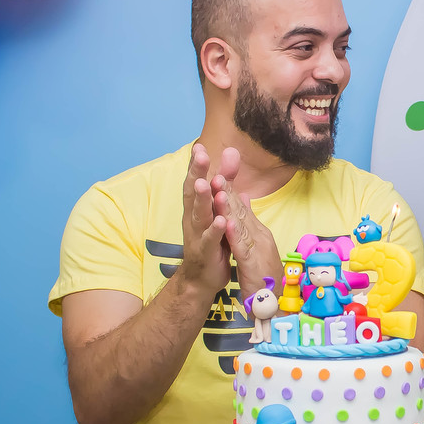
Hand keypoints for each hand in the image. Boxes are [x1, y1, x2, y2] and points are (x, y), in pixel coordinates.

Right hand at [178, 143, 231, 295]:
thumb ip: (225, 185)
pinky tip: (221, 221)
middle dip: (197, 173)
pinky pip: (209, 240)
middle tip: (200, 155)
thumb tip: (230, 158)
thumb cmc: (212, 240)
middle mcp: (193, 218)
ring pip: (199, 214)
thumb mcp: (218, 211)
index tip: (199, 146)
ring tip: (206, 183)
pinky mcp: (205, 252)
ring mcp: (197, 235)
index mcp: (198, 208)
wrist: (202, 277)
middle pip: (194, 193)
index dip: (197, 165)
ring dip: (203, 199)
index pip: (197, 181)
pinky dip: (215, 230)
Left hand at [210, 147, 282, 298]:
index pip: (238, 204)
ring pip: (241, 223)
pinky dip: (235, 234)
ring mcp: (256, 248)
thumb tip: (242, 198)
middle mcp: (258, 235)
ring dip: (230, 204)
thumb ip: (248, 221)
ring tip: (219, 184)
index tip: (218, 163)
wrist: (272, 303)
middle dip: (228, 185)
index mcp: (255, 230)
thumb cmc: (263, 274)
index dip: (227, 184)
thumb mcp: (254, 244)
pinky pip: (242, 247)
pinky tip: (226, 221)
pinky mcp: (252, 264)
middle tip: (220, 161)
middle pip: (240, 208)